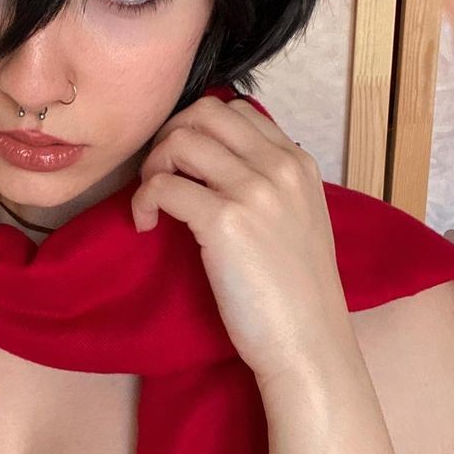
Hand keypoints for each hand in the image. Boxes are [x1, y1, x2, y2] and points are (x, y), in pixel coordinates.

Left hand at [131, 94, 354, 384]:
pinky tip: (146, 225)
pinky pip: (162, 186)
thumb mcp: (298, 218)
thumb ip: (269, 183)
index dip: (196, 129)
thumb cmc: (296, 292)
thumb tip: (213, 161)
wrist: (309, 344)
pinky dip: (143, 201)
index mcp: (298, 163)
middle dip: (169, 138)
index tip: (183, 165)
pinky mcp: (225, 222)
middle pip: (203, 113)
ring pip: (179, 141)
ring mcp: (254, 191)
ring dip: (151, 167)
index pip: (236, 109)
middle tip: (160, 177)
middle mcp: (279, 167)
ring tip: (153, 204)